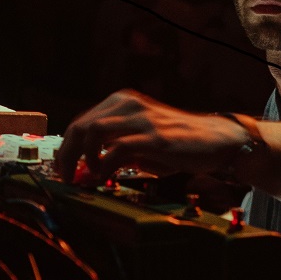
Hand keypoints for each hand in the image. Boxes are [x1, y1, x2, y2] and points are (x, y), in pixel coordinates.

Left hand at [56, 89, 251, 182]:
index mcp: (122, 102)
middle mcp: (128, 105)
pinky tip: (105, 177)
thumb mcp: (142, 140)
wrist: (217, 139)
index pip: (81, 122)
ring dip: (81, 158)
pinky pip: (117, 150)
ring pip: (93, 132)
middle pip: (80, 126)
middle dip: (66, 155)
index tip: (63, 169)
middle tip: (65, 177)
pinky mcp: (154, 137)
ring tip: (84, 177)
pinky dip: (104, 165)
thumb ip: (115, 148)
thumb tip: (87, 168)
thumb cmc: (179, 142)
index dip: (67, 148)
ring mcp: (141, 119)